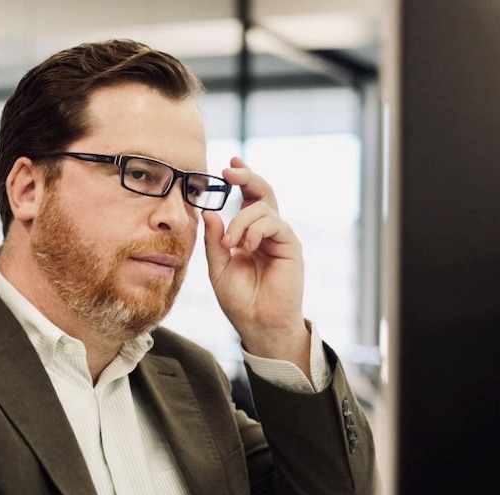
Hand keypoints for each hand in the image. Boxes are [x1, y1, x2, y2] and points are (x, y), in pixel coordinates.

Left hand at [202, 157, 310, 370]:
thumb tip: (208, 212)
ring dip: (241, 221)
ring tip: (231, 244)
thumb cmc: (239, 300)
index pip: (247, 199)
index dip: (241, 179)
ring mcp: (279, 237)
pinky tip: (246, 247)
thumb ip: (215, 240)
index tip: (229, 165)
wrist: (258, 324)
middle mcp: (266, 232)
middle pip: (262, 192)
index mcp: (249, 234)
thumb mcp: (218, 267)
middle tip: (230, 171)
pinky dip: (255, 230)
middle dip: (247, 177)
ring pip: (263, 208)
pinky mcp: (290, 245)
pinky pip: (274, 223)